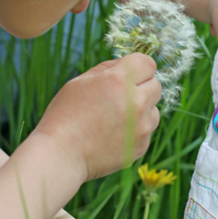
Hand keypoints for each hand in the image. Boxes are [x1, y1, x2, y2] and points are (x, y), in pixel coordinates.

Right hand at [34, 53, 161, 181]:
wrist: (61, 155)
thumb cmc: (66, 115)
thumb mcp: (80, 82)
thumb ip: (108, 69)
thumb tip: (128, 65)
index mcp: (119, 80)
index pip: (148, 63)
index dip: (138, 68)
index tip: (130, 75)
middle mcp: (136, 102)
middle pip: (156, 85)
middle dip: (142, 88)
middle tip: (121, 97)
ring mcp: (142, 126)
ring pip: (154, 109)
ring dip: (142, 110)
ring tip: (116, 118)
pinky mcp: (142, 145)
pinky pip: (147, 130)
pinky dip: (136, 130)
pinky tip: (114, 135)